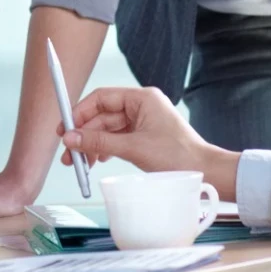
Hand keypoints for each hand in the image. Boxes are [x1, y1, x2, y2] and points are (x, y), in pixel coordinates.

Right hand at [61, 87, 237, 196]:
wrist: (205, 173)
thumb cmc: (177, 156)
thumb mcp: (133, 147)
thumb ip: (99, 141)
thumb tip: (71, 138)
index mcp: (142, 98)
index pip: (101, 98)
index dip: (80, 112)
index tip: (65, 128)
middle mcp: (141, 105)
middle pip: (102, 115)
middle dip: (84, 133)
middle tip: (68, 152)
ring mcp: (143, 121)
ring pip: (108, 129)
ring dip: (92, 144)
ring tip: (79, 162)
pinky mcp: (144, 136)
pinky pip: (117, 138)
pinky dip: (105, 148)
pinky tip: (97, 159)